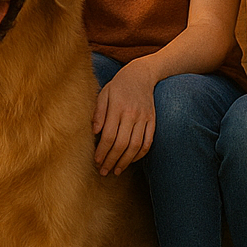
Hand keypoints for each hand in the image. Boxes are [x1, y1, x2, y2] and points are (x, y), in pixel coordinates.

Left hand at [93, 60, 158, 175]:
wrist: (142, 75)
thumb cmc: (118, 86)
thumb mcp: (104, 93)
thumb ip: (99, 112)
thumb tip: (95, 132)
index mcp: (118, 107)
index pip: (109, 135)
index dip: (102, 151)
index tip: (96, 161)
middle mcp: (132, 114)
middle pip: (122, 144)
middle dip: (112, 160)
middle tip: (104, 171)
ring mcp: (144, 118)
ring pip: (135, 146)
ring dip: (125, 162)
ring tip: (116, 170)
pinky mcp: (152, 121)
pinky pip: (148, 142)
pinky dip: (139, 155)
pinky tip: (130, 160)